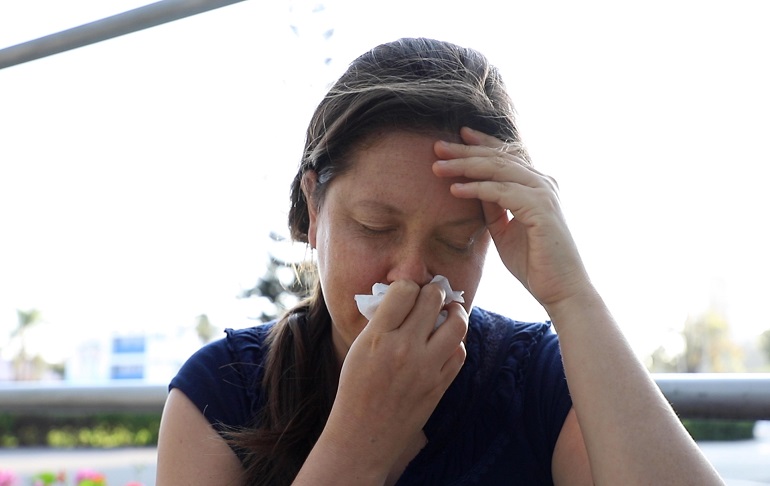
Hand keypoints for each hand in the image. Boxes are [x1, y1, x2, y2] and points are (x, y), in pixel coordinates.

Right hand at [324, 280, 467, 475]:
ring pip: (457, 322)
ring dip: (454, 311)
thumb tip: (405, 296)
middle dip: (434, 291)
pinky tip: (446, 341)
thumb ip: (381, 322)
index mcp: (377, 337)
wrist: (363, 437)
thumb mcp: (358, 349)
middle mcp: (404, 349)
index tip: (408, 292)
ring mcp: (426, 368)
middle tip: (432, 295)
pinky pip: (460, 351)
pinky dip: (456, 341)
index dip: (408, 286)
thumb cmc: (355, 390)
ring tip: (448, 311)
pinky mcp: (440, 385)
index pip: (404, 290)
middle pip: (433, 298)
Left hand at [433, 127, 590, 309]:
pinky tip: (455, 189)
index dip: (481, 143)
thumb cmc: (534, 264)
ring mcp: (544, 193)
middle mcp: (542, 183)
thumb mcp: (504, 230)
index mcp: (536, 186)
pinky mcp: (540, 208)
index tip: (456, 136)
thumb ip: (493, 208)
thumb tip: (472, 187)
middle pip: (498, 157)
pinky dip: (477, 188)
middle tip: (437, 146)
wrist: (561, 290)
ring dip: (466, 166)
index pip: (506, 156)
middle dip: (465, 151)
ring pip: (498, 169)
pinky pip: (501, 192)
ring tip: (438, 167)